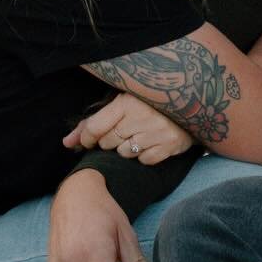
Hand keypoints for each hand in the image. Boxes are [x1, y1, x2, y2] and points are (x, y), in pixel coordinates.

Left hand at [62, 92, 192, 164]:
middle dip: (110, 140)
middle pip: (108, 142)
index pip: (95, 128)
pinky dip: (144, 155)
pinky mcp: (170, 146)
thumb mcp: (121, 103)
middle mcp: (142, 116)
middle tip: (121, 131)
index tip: (89, 140)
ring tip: (136, 136)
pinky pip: (144, 160)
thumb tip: (66, 143)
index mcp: (128, 101)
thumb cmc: (150, 102)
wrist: (194, 105)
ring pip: (125, 153)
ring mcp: (157, 132)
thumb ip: (92, 122)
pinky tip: (150, 143)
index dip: (87, 137)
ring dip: (126, 148)